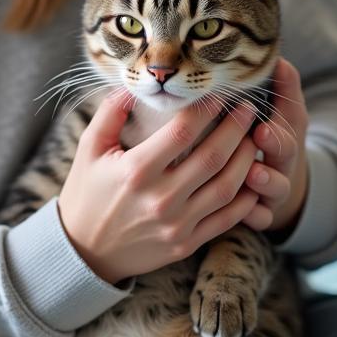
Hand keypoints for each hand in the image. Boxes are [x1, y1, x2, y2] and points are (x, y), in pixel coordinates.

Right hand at [58, 91, 262, 284]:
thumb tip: (135, 83)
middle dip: (237, 128)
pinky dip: (246, 199)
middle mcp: (159, 199)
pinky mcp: (186, 244)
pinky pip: (226, 220)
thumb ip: (111, 112)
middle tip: (248, 109)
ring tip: (253, 139)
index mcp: (136, 171)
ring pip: (227, 187)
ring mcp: (176, 225)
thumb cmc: (86, 193)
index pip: (182, 132)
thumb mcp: (89, 149)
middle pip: (213, 157)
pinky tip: (252, 179)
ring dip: (246, 160)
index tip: (219, 94)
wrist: (83, 252)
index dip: (206, 109)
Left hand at [240, 58, 308, 237]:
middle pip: (286, 154)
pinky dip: (257, 216)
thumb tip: (279, 58)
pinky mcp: (264, 212)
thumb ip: (282, 89)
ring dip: (267, 182)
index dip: (281, 116)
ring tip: (253, 175)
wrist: (276, 181)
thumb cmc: (270, 139)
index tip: (264, 120)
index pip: (289, 123)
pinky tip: (248, 215)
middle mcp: (283, 161)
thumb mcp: (281, 114)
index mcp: (284, 132)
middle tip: (261, 138)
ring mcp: (274, 189)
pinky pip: (263, 218)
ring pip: (276, 189)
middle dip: (275, 144)